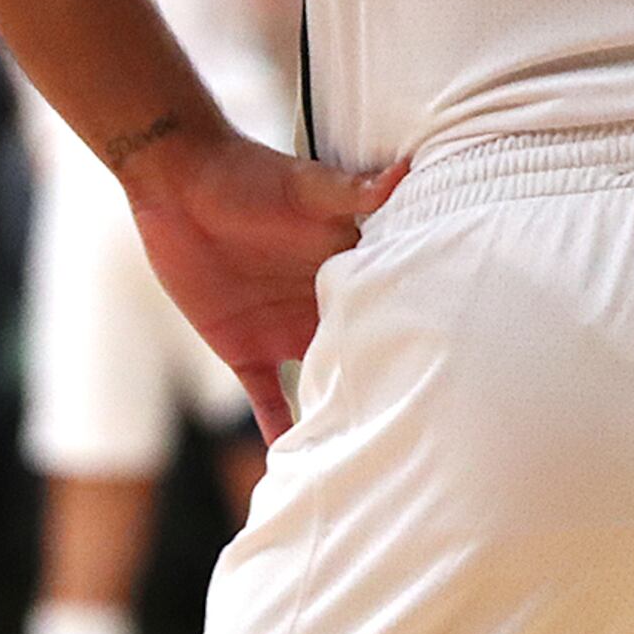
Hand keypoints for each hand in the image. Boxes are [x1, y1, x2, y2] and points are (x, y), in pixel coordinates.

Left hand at [123, 126, 402, 441]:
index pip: (392, 307)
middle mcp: (326, 303)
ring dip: (340, 414)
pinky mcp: (244, 349)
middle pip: (364, 352)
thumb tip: (406, 171)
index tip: (454, 368)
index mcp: (352, 266)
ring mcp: (286, 330)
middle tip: (425, 428)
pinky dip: (278, 428)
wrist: (179, 184)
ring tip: (372, 456)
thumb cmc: (250, 175)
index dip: (417, 335)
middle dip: (389, 384)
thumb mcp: (306, 187)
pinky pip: (267, 398)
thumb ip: (355, 191)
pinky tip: (292, 462)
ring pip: (322, 383)